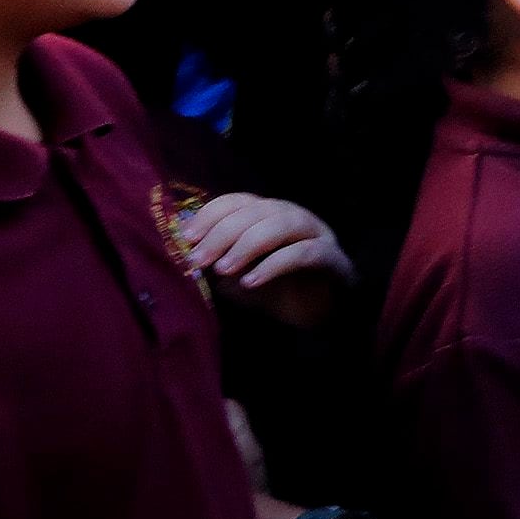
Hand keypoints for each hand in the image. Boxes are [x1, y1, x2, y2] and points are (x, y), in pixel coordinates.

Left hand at [174, 193, 349, 320]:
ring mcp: (316, 234)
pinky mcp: (333, 258)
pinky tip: (251, 281)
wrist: (316, 317)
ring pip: (282, 224)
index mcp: (267, 215)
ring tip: (223, 269)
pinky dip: (274, 265)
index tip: (186, 239)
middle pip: (256, 210)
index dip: (210, 215)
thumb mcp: (234, 276)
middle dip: (222, 233)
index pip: (237, 201)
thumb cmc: (273, 293)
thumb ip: (215, 260)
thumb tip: (186, 252)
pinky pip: (304, 253)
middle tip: (199, 259)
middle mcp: (292, 216)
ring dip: (247, 244)